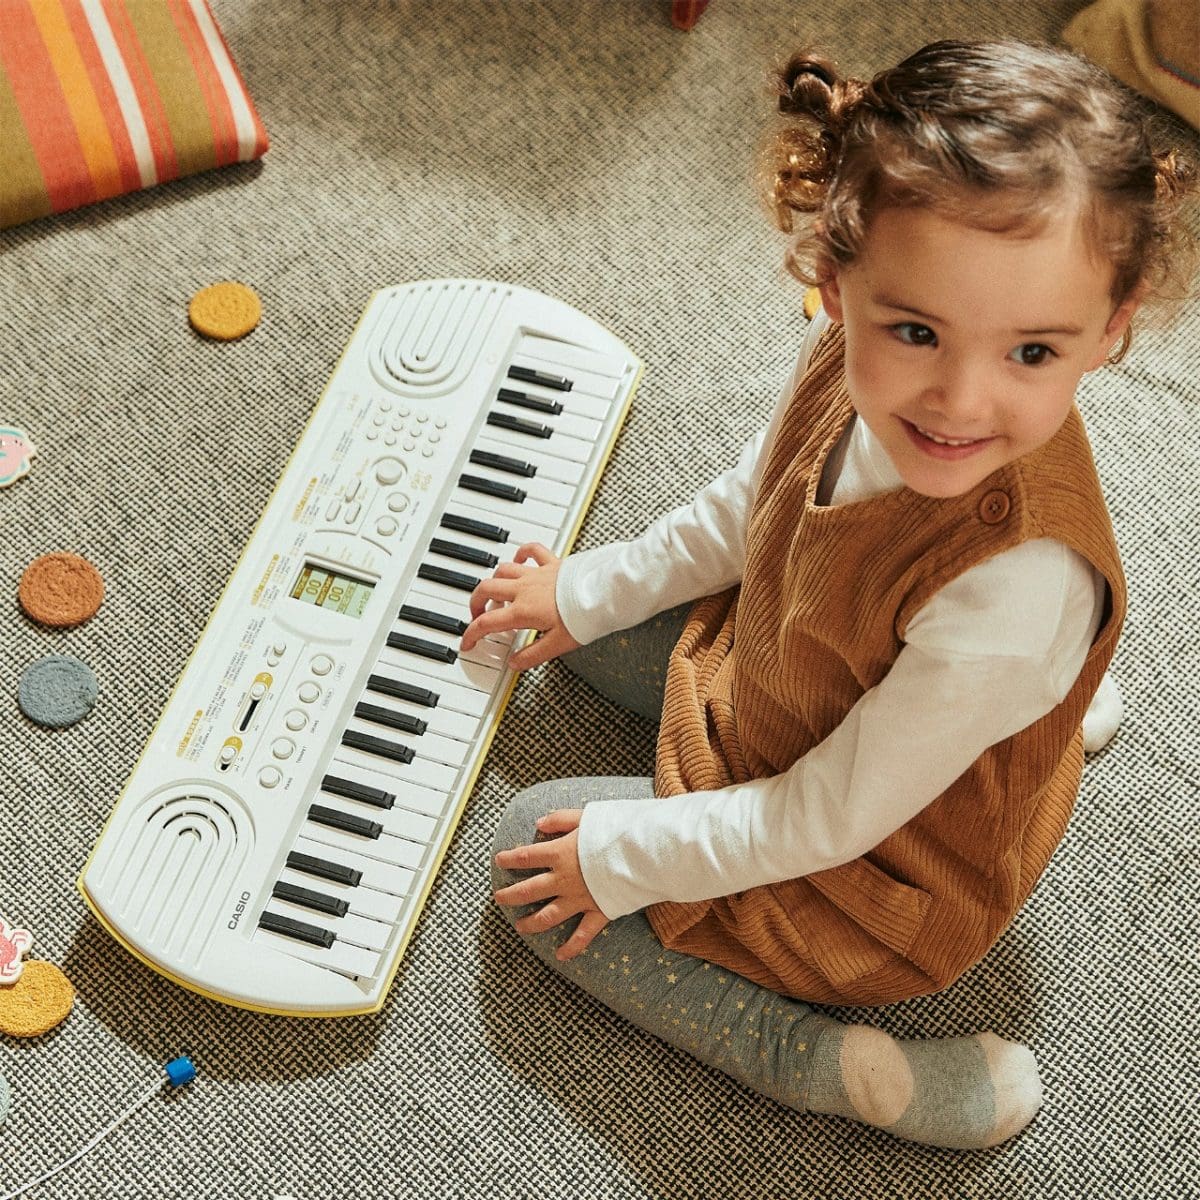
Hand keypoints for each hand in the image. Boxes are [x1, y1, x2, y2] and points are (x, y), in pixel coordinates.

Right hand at [462, 542, 580, 670]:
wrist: (605, 593)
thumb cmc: (585, 617)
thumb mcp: (558, 645)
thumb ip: (533, 655)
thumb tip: (514, 663)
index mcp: (523, 611)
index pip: (486, 623)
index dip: (471, 634)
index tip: (467, 643)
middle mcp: (524, 589)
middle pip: (486, 590)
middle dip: (475, 603)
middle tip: (477, 616)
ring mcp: (537, 574)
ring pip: (502, 570)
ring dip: (493, 581)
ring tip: (495, 594)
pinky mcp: (552, 563)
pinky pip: (530, 551)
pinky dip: (520, 554)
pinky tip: (518, 560)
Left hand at [494, 809, 608, 959]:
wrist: (643, 853)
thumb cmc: (615, 831)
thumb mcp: (585, 816)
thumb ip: (560, 819)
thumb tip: (539, 822)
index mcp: (559, 854)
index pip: (525, 857)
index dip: (509, 859)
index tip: (499, 860)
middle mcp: (564, 879)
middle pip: (528, 890)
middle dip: (510, 895)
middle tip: (498, 898)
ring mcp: (579, 899)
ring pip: (548, 916)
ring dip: (531, 923)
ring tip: (519, 927)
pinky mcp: (598, 911)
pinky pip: (582, 935)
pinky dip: (571, 947)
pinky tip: (561, 956)